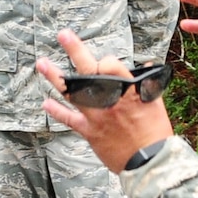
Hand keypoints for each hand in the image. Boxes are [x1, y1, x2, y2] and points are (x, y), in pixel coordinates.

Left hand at [38, 29, 173, 172]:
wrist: (150, 162)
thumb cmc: (155, 132)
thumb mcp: (154, 103)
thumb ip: (146, 83)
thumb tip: (146, 66)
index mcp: (128, 91)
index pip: (111, 66)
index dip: (105, 61)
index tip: (103, 61)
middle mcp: (110, 100)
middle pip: (89, 71)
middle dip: (75, 50)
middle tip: (63, 34)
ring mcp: (98, 116)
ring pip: (72, 92)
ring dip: (55, 77)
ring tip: (42, 63)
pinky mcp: (90, 132)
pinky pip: (69, 119)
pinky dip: (56, 110)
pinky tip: (45, 102)